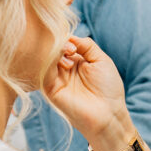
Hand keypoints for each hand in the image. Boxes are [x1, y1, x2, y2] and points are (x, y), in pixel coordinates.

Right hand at [44, 36, 132, 150]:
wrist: (108, 114)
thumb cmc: (108, 89)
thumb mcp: (101, 60)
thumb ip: (87, 45)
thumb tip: (70, 36)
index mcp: (76, 60)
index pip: (63, 43)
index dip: (66, 39)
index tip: (75, 45)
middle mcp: (64, 68)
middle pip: (53, 49)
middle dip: (60, 45)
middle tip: (72, 50)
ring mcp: (56, 78)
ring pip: (46, 58)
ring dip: (55, 53)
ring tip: (69, 56)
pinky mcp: (50, 89)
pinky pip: (42, 72)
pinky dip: (48, 63)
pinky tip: (62, 63)